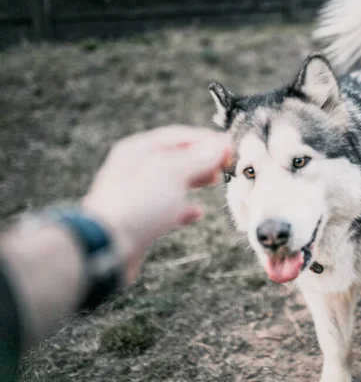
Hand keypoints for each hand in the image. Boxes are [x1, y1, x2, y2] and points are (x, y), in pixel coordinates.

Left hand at [82, 125, 230, 283]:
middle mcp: (136, 169)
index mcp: (139, 150)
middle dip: (203, 158)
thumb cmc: (135, 205)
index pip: (179, 136)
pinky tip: (197, 212)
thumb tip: (217, 146)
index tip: (228, 146)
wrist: (109, 247)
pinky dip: (184, 207)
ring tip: (214, 180)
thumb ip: (197, 158)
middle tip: (225, 162)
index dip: (206, 140)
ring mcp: (137, 194)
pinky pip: (167, 208)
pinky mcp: (140, 219)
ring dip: (195, 179)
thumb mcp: (172, 172)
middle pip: (176, 157)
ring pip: (172, 181)